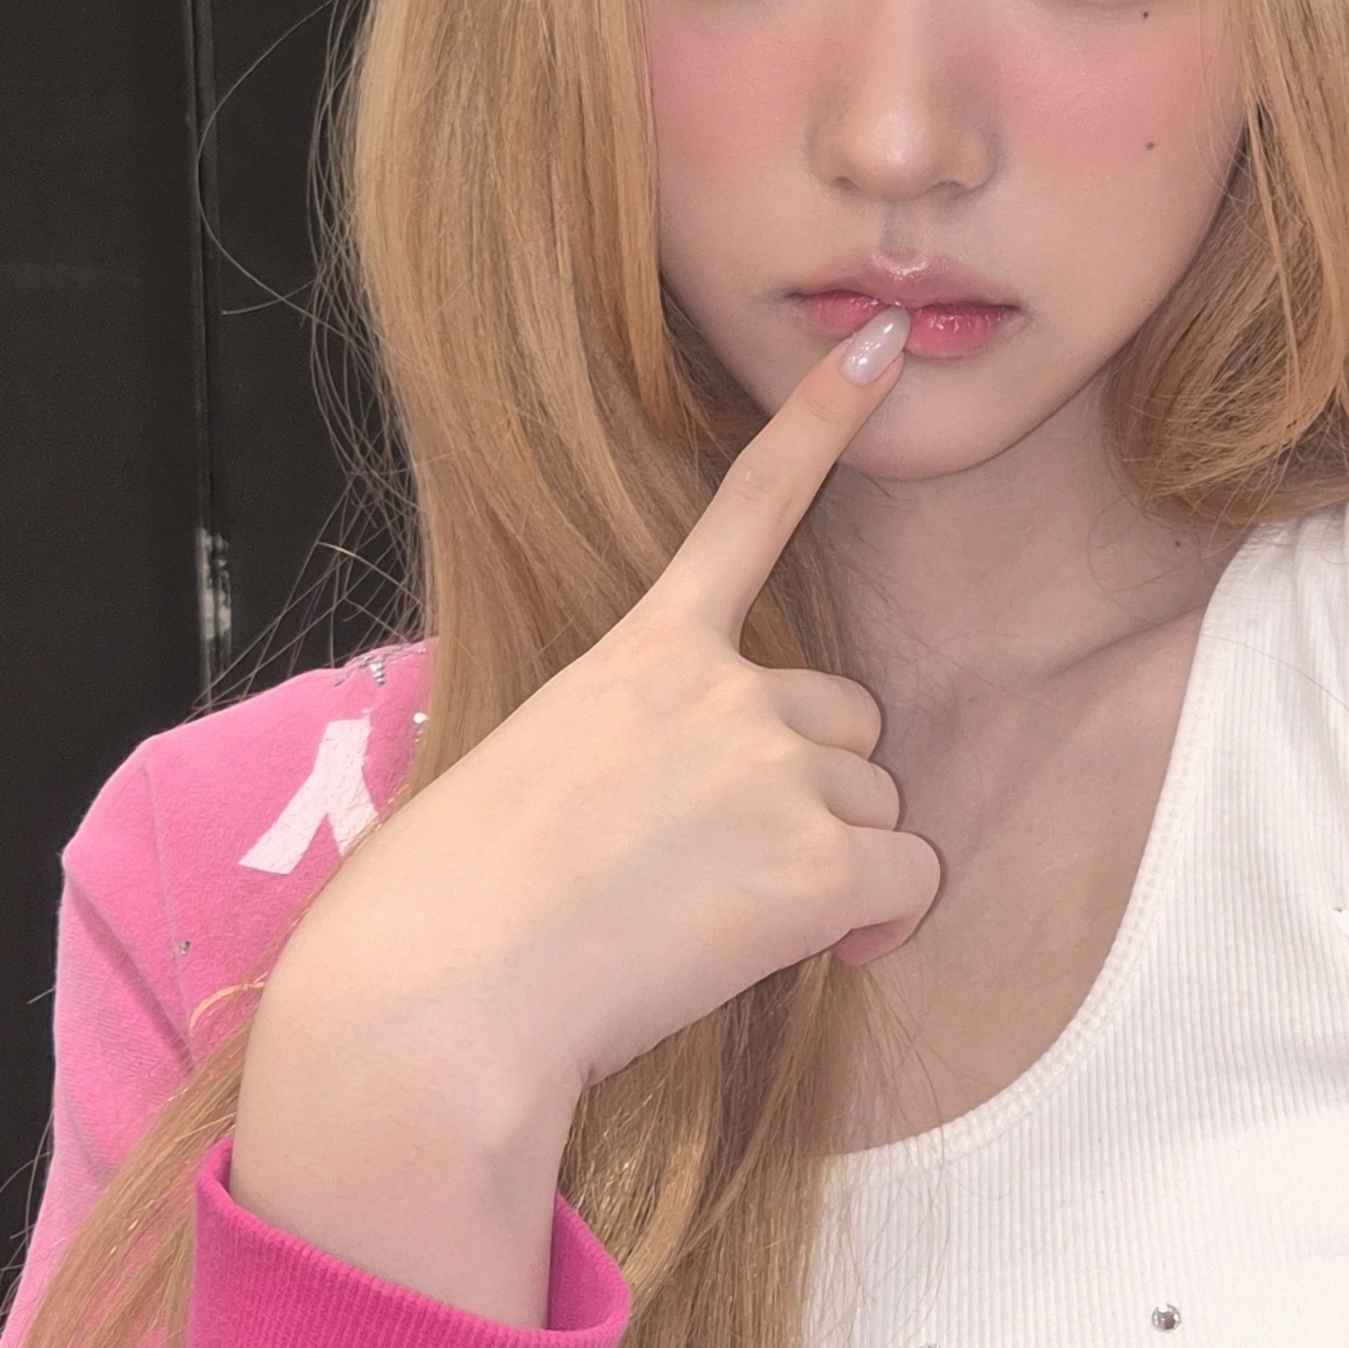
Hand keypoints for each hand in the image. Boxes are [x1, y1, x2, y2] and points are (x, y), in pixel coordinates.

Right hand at [231, 309, 937, 1317]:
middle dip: (812, 788)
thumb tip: (694, 822)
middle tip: (723, 872)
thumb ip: (634, 755)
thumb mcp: (531, 777)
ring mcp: (775, 768)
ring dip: (833, 864)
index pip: (748, 511)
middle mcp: (725, 687)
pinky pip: (906, 881)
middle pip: (842, 719)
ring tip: (725, 926)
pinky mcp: (816, 861)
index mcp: (642, 652)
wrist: (442, 995)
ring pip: (873, 806)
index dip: (818, 422)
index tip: (873, 352)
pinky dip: (877, 925)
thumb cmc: (451, 910)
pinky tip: (823, 957)